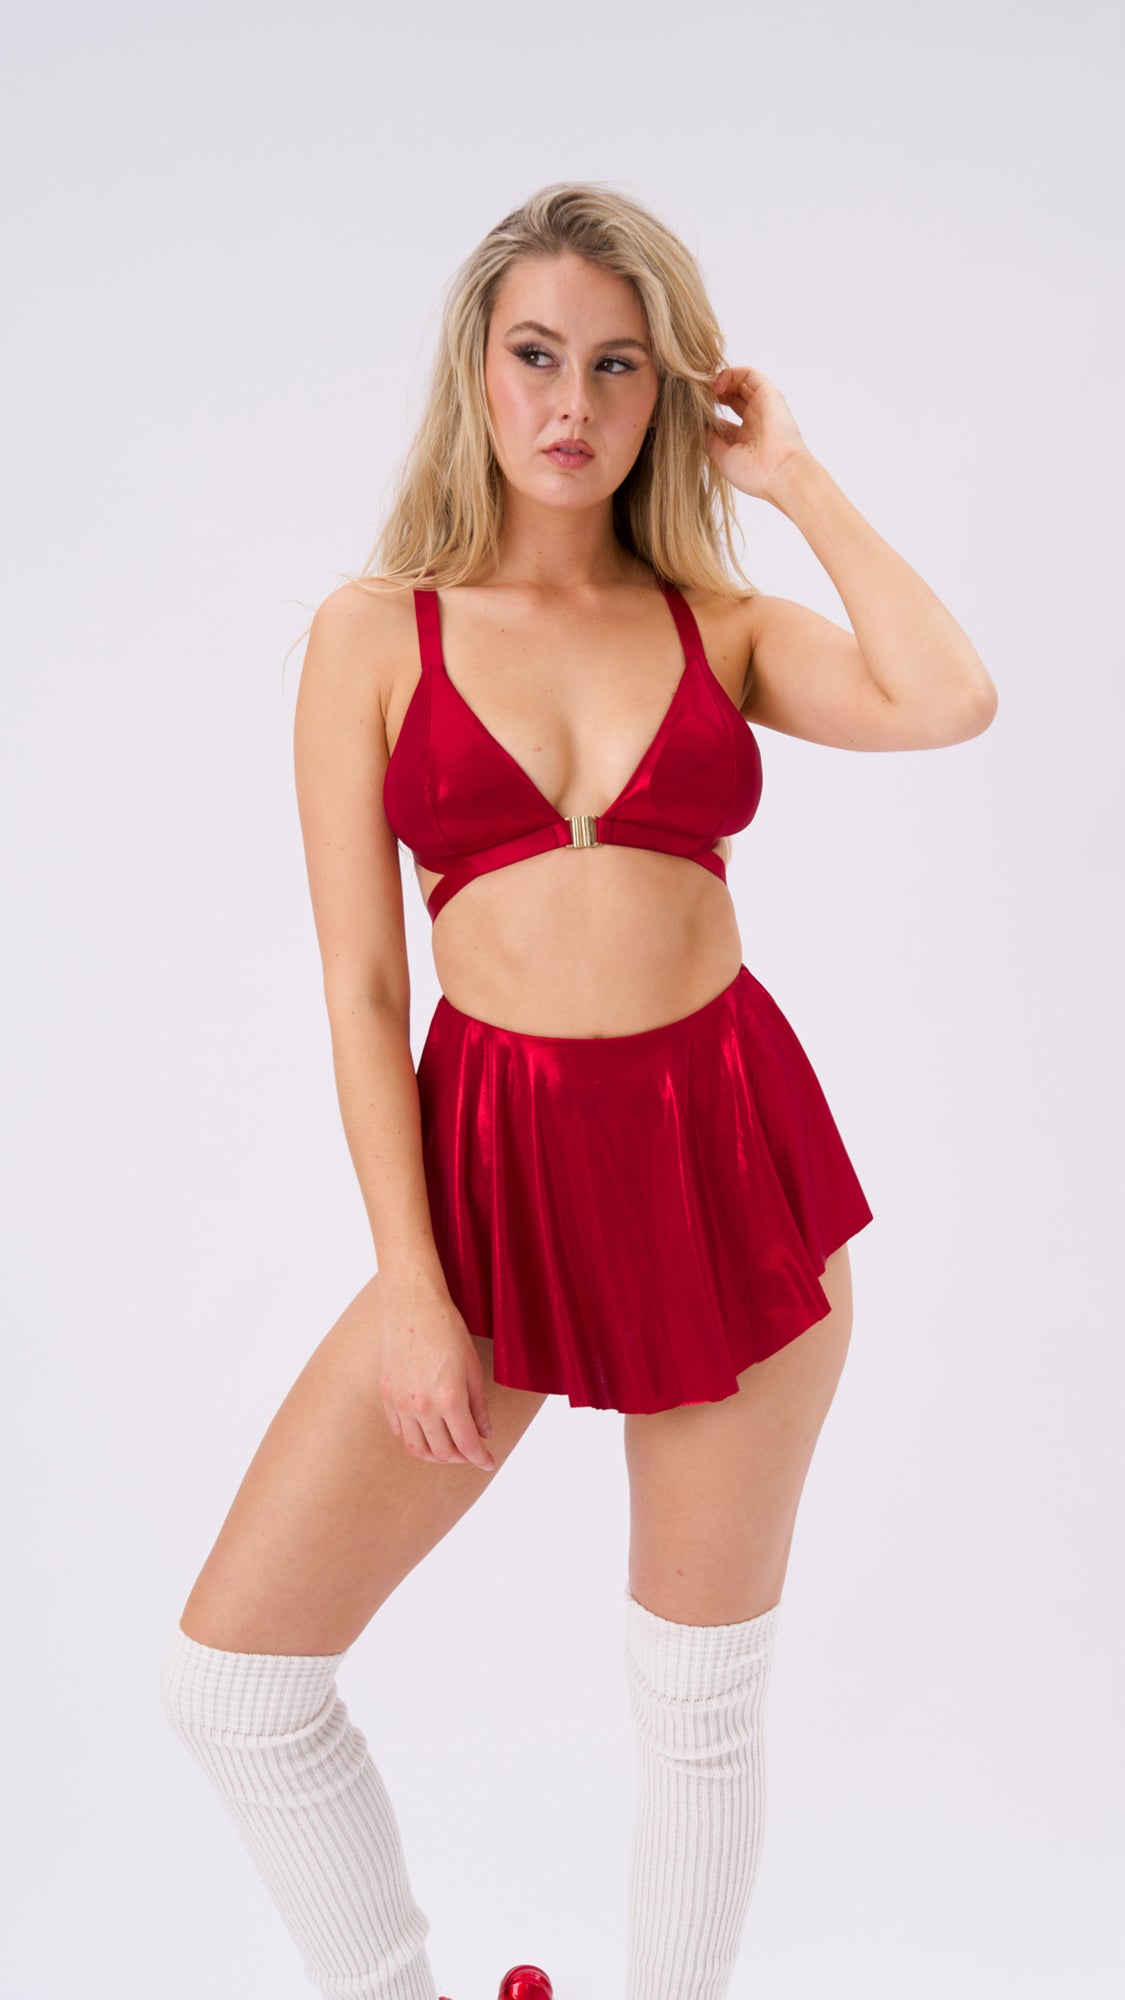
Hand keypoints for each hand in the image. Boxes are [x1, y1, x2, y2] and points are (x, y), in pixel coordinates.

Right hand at [377, 1283, 495, 1471]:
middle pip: (441, 1452)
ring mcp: (400, 1402)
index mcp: (449, 1399)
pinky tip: (427, 1432)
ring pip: (416, 1448)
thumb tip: (484, 1433)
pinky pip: (400, 1431)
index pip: (466, 1444)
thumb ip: (479, 1407)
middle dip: (460, 1459)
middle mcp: (422, 1406)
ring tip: (449, 1449)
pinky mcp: (387, 1395)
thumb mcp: (473, 1369)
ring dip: (436, 1455)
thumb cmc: (448, 1331)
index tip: (488, 1462)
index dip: (480, 1458)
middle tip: (471, 1453)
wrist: (412, 1306)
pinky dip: (415, 1439)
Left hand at [704, 364, 810, 500]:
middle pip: (729, 397)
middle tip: (694, 397)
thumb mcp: (722, 458)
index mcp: (744, 439)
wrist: (780, 473)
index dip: (705, 412)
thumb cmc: (753, 473)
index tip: (689, 413)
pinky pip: (748, 374)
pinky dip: (730, 373)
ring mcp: (762, 406)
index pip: (721, 418)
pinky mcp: (769, 393)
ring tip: (704, 390)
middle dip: (710, 394)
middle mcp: (754, 420)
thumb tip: (695, 424)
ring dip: (718, 381)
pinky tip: (717, 386)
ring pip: (738, 383)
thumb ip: (708, 439)